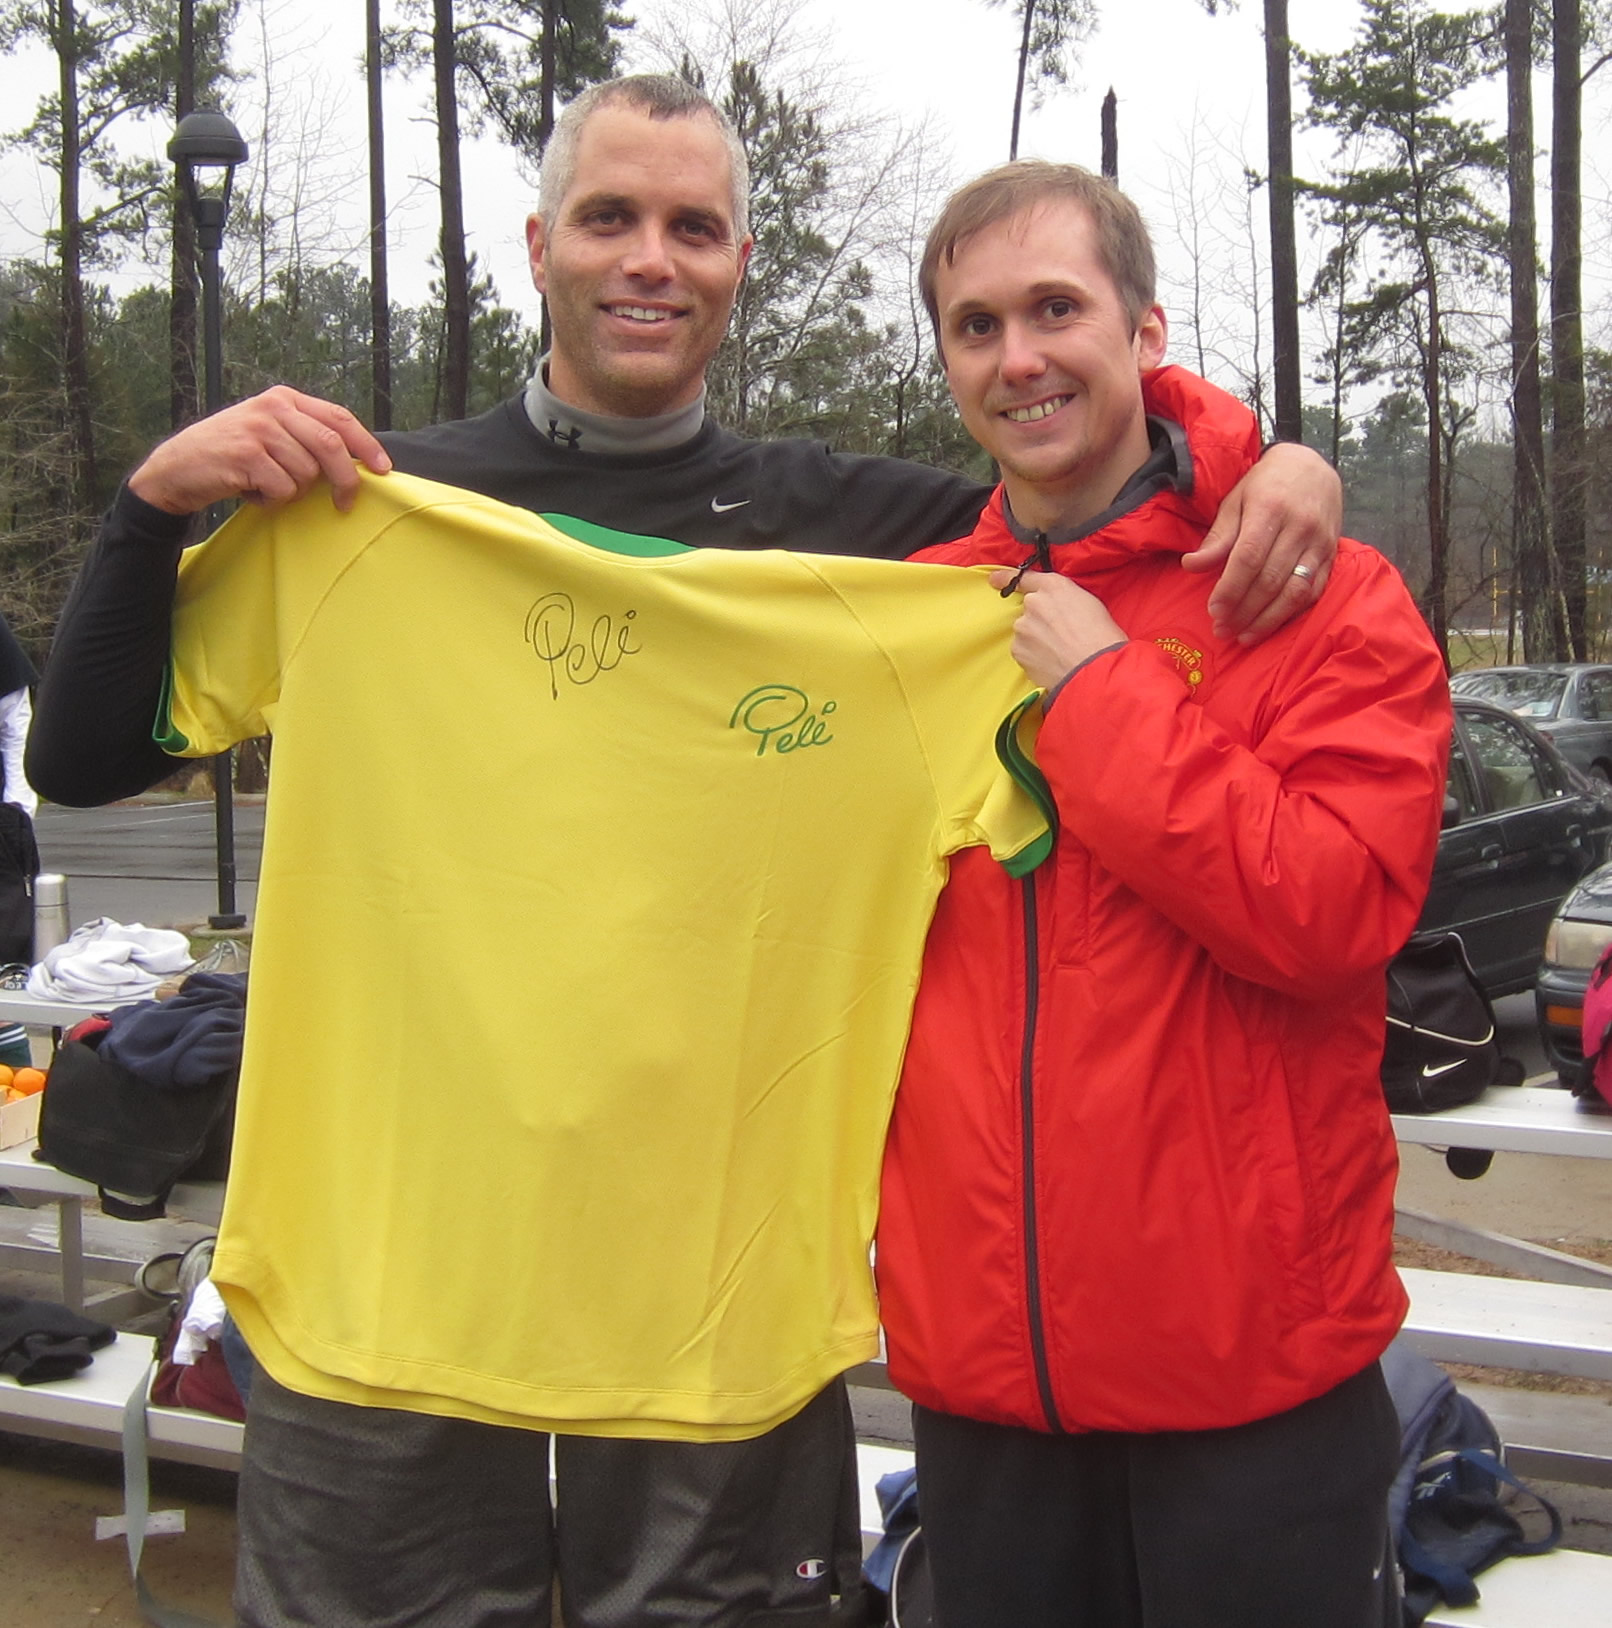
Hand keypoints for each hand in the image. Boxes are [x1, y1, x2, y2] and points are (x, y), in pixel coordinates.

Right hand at [127, 386, 391, 516]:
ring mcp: (259, 428)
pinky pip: (283, 489)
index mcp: (284, 398)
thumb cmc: (232, 456)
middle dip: (345, 481)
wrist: (177, 467)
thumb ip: (305, 437)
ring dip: (291, 492)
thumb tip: (357, 462)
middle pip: (331, 446)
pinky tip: (250, 491)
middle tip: (344, 504)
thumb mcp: (269, 433)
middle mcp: (273, 407)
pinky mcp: (246, 454)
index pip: (338, 417)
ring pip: (306, 473)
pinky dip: (272, 500)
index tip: (383, 469)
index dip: (366, 444)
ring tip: (264, 484)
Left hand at [988, 569, 1124, 689]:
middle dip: (1040, 621)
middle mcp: (1034, 603)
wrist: (1094, 667)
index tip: (993, 579)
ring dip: (1036, 639)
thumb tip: (1056, 606)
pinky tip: (1051, 661)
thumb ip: (1064, 598)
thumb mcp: (1088, 603)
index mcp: (1054, 586)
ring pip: (1025, 631)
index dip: (1006, 577)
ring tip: (1059, 651)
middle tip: (1061, 635)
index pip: (1025, 578)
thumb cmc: (1101, 636)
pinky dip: (1034, 655)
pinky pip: (1023, 650)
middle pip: (1029, 610)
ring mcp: (1022, 627)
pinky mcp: (1018, 649)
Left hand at [1182, 442, 1340, 644]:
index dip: (1231, 589)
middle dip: (1244, 611)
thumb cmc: (1265, 485)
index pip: (1249, 558)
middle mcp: (1299, 527)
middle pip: (1270, 579)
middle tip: (1223, 630)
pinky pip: (1314, 591)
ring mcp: (1320, 542)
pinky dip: (1292, 612)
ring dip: (1268, 619)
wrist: (1311, 467)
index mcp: (1270, 509)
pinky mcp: (1332, 554)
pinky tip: (1271, 624)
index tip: (1214, 610)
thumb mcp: (1235, 501)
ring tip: (1244, 636)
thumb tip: (1191, 566)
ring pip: (1295, 591)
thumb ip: (1218, 537)